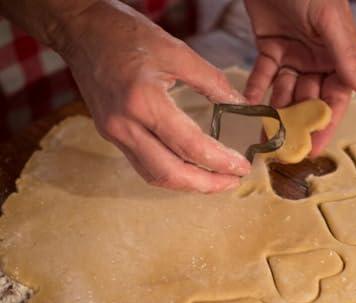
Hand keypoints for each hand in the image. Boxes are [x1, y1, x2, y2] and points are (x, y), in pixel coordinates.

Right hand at [61, 0, 249, 191]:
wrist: (80, 31)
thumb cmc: (125, 34)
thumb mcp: (176, 51)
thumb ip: (212, 82)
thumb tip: (241, 105)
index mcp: (144, 101)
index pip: (189, 146)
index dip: (220, 162)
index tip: (242, 166)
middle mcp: (126, 125)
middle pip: (171, 173)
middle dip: (207, 184)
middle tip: (233, 181)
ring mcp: (115, 134)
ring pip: (155, 176)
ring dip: (188, 185)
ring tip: (215, 181)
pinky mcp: (111, 136)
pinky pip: (144, 166)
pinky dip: (170, 174)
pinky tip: (189, 170)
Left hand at [244, 0, 355, 155]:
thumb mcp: (330, 21)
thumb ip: (345, 55)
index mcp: (338, 56)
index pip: (334, 98)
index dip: (324, 124)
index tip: (313, 148)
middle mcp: (316, 60)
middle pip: (306, 100)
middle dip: (295, 124)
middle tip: (282, 149)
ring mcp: (293, 55)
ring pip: (283, 91)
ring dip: (273, 112)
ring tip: (263, 135)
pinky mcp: (269, 46)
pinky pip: (262, 74)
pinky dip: (255, 89)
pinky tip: (248, 106)